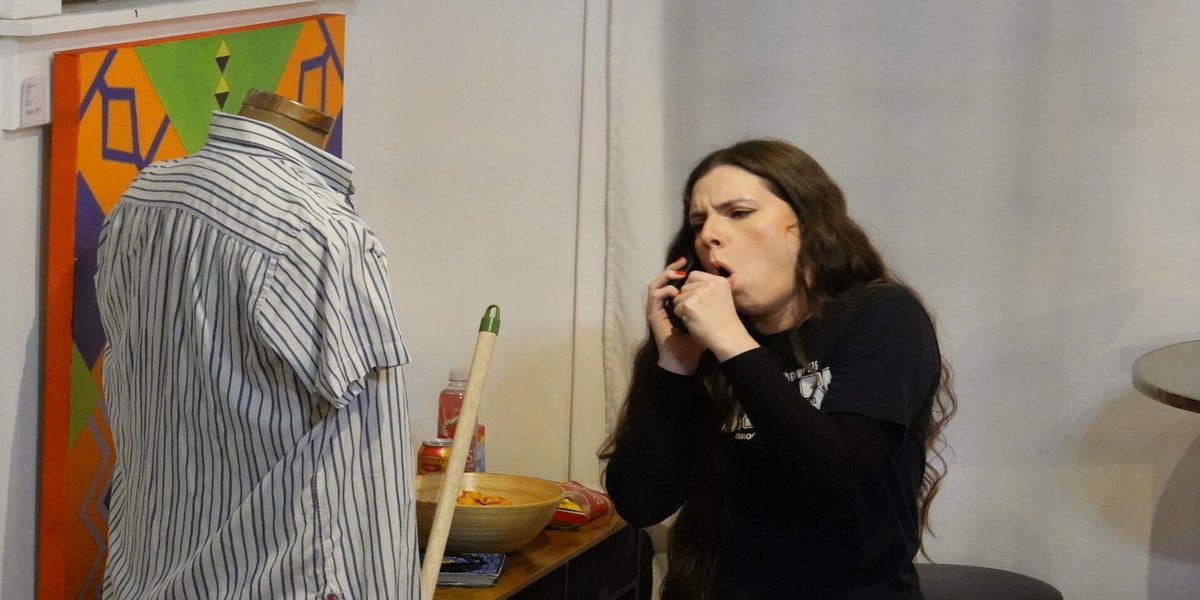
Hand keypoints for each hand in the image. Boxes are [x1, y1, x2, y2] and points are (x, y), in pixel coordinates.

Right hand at [647, 258, 704, 373]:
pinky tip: (676, 291)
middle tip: (681, 260)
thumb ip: (709, 305)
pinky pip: (654, 297)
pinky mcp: (653, 316)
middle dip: (671, 269)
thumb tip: (721, 291)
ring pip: (655, 285)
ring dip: (665, 277)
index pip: (672, 282)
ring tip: (678, 274)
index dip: (679, 272)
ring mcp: (656, 310)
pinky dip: (664, 290)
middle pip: (662, 280)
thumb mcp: (706, 318)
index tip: (689, 265)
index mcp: (672, 305)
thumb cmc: (698, 342)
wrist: (685, 359)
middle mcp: (662, 306)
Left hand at [668, 270, 757, 361]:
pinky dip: (681, 316)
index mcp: (719, 281)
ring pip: (679, 297)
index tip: (694, 298)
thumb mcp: (723, 297)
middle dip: (687, 298)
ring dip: (683, 307)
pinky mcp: (689, 304)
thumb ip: (708, 289)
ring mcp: (698, 293)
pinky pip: (676, 307)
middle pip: (685, 286)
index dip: (691, 287)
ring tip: (697, 317)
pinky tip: (693, 322)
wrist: (728, 338)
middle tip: (698, 311)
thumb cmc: (724, 323)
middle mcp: (709, 284)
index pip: (694, 275)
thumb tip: (686, 286)